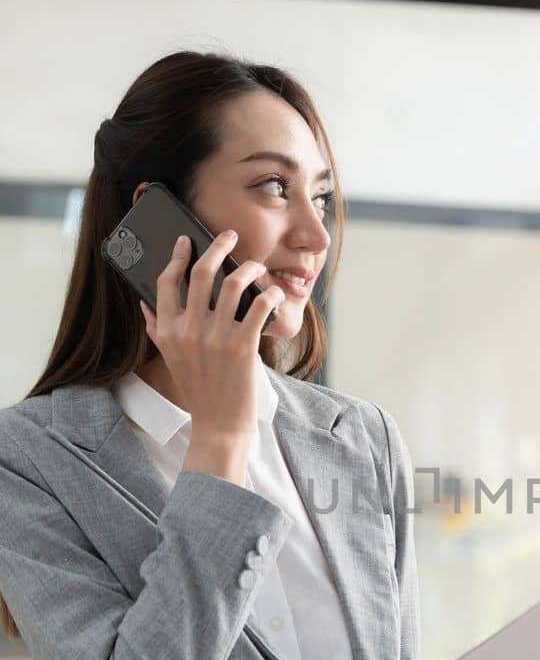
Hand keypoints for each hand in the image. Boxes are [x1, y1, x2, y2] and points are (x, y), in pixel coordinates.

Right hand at [139, 229, 284, 446]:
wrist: (219, 424)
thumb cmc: (198, 389)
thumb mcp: (170, 358)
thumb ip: (156, 329)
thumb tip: (144, 302)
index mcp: (167, 331)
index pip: (166, 282)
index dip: (177, 256)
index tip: (187, 241)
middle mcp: (189, 330)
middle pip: (201, 273)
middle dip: (217, 247)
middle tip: (229, 235)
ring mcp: (216, 337)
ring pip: (233, 283)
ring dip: (248, 268)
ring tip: (255, 266)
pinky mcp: (243, 345)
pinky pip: (259, 305)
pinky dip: (269, 294)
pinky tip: (273, 293)